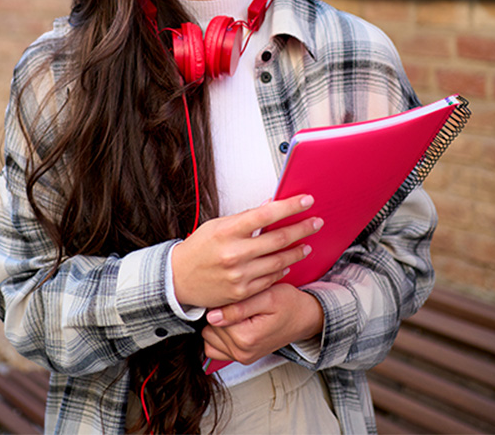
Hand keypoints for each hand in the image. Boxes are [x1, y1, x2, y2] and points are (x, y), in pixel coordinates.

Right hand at [171, 194, 322, 308]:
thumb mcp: (216, 226)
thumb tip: (270, 206)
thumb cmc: (198, 249)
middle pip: (278, 239)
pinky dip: (282, 270)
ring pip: (279, 261)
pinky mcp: (242, 292)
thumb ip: (244, 219)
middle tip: (316, 222)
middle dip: (302, 228)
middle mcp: (234, 253)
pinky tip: (289, 263)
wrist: (178, 280)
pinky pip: (270, 279)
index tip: (306, 201)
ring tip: (307, 243)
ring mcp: (239, 275)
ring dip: (297, 251)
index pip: (266, 214)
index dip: (290, 207)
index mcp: (227, 231)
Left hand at [201, 284, 324, 364]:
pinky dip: (220, 336)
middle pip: (210, 327)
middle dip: (220, 313)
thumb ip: (237, 308)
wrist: (305, 317)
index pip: (213, 317)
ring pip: (209, 337)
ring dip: (218, 325)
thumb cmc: (289, 304)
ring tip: (236, 313)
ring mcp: (241, 357)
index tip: (235, 295)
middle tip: (239, 303)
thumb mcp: (266, 298)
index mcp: (246, 338)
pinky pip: (215, 348)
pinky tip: (233, 324)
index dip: (222, 301)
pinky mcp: (241, 356)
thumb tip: (211, 316)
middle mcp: (242, 352)